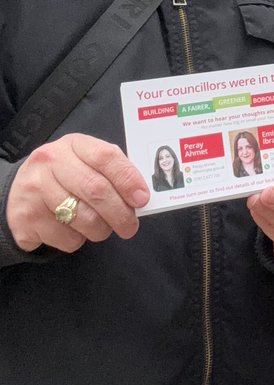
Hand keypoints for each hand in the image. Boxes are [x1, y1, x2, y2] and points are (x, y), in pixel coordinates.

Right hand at [6, 134, 149, 253]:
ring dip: (101, 230)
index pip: (106, 157)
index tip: (142, 199)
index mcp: (73, 144)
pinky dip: (77, 240)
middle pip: (96, 190)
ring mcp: (36, 189)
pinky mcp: (27, 218)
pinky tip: (72, 229)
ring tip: (101, 228)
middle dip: (120, 213)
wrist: (19, 193)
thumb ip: (112, 172)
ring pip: (84, 218)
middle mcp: (51, 162)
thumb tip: (140, 195)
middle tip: (130, 226)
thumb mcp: (85, 162)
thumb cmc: (64, 177)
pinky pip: (67, 238)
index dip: (128, 179)